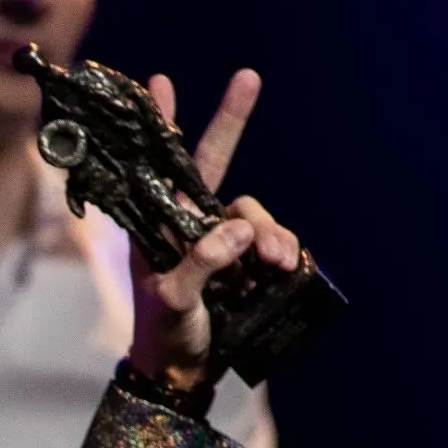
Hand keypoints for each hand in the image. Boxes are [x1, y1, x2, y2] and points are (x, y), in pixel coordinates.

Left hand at [128, 70, 301, 388]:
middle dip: (231, 119)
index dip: (164, 126)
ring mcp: (222, 240)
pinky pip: (273, 241)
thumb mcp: (174, 301)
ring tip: (277, 262)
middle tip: (247, 77)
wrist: (184, 371)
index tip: (160, 82)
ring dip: (271, 230)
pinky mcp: (248, 262)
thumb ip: (200, 265)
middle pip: (215, 163)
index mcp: (160, 224)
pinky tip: (288, 265)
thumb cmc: (164, 333)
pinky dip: (284, 248)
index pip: (161, 168)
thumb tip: (238, 232)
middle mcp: (191, 223)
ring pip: (253, 213)